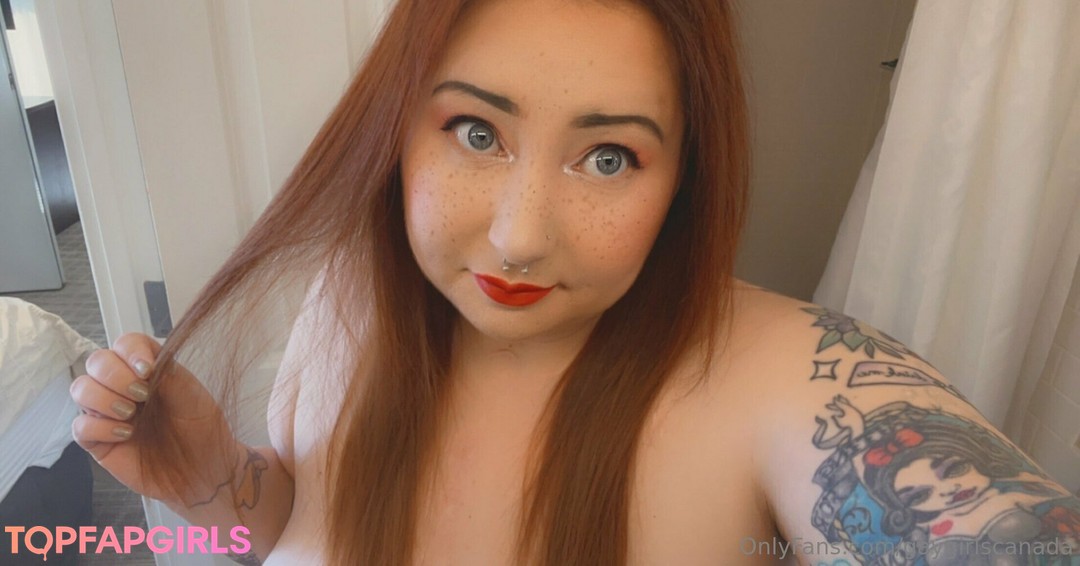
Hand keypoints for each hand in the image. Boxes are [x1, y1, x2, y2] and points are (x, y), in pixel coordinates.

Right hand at [70, 333, 235, 503]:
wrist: (204, 470)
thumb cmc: (202, 429)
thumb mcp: (192, 396)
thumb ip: (167, 374)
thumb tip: (142, 363)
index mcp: (148, 369)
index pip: (126, 343)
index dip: (130, 351)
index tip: (147, 369)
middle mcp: (123, 386)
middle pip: (96, 361)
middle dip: (114, 374)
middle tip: (141, 395)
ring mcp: (108, 412)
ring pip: (80, 388)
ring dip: (102, 398)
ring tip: (130, 414)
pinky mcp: (99, 440)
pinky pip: (79, 426)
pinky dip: (99, 426)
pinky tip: (125, 434)